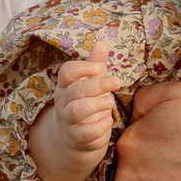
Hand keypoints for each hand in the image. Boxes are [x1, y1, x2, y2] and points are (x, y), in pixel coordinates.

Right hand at [26, 42, 120, 180]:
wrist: (76, 138)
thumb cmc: (86, 103)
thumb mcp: (91, 82)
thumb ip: (96, 64)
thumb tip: (101, 42)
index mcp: (66, 85)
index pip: (66, 72)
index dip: (82, 68)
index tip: (99, 68)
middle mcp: (63, 102)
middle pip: (76, 90)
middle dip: (98, 85)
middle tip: (117, 82)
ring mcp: (68, 121)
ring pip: (77, 110)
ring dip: (96, 104)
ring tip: (110, 102)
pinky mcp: (78, 138)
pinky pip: (85, 132)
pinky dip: (98, 127)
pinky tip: (108, 121)